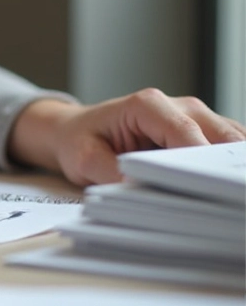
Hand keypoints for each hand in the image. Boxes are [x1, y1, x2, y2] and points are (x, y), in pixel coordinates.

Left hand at [8, 88, 245, 185]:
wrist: (75, 130)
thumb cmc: (80, 140)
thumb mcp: (84, 159)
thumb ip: (111, 173)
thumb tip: (140, 190)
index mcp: (147, 105)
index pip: (186, 133)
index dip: (200, 164)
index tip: (210, 190)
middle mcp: (178, 105)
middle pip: (219, 137)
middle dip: (223, 168)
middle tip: (228, 200)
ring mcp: (194, 117)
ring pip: (230, 142)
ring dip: (228, 168)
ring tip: (228, 199)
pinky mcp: (201, 132)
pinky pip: (226, 148)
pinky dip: (226, 168)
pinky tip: (221, 191)